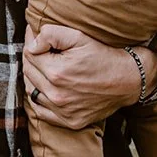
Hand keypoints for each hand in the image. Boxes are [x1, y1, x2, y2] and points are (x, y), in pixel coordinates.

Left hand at [23, 24, 156, 129]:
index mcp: (57, 73)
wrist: (127, 80)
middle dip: (32, 58)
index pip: (29, 54)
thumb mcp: (79, 37)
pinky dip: (39, 99)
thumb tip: (32, 43)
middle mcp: (57, 95)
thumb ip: (51, 35)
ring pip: (32, 91)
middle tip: (39, 48)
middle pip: (29, 72)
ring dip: (33, 77)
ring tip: (43, 66)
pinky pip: (41, 111)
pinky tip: (46, 87)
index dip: (31, 41)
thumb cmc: (104, 56)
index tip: (34, 34)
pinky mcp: (69, 121)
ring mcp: (63, 111)